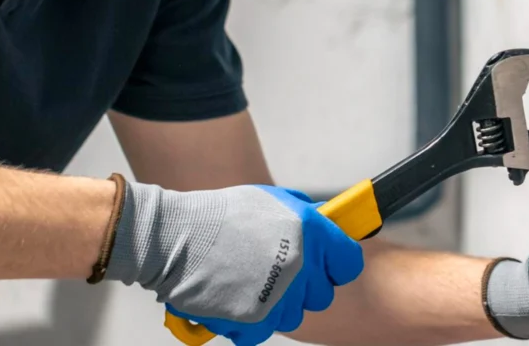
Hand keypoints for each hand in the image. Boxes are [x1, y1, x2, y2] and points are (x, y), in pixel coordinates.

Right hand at [105, 182, 362, 345]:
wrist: (179, 238)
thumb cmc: (226, 214)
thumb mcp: (275, 200)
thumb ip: (305, 215)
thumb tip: (326, 223)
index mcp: (312, 233)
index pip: (349, 263)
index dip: (337, 263)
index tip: (327, 262)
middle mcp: (302, 267)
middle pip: (323, 294)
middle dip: (306, 284)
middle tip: (283, 271)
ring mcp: (280, 298)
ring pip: (295, 315)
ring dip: (280, 303)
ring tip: (253, 282)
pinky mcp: (255, 323)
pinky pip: (266, 329)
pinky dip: (253, 319)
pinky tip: (237, 297)